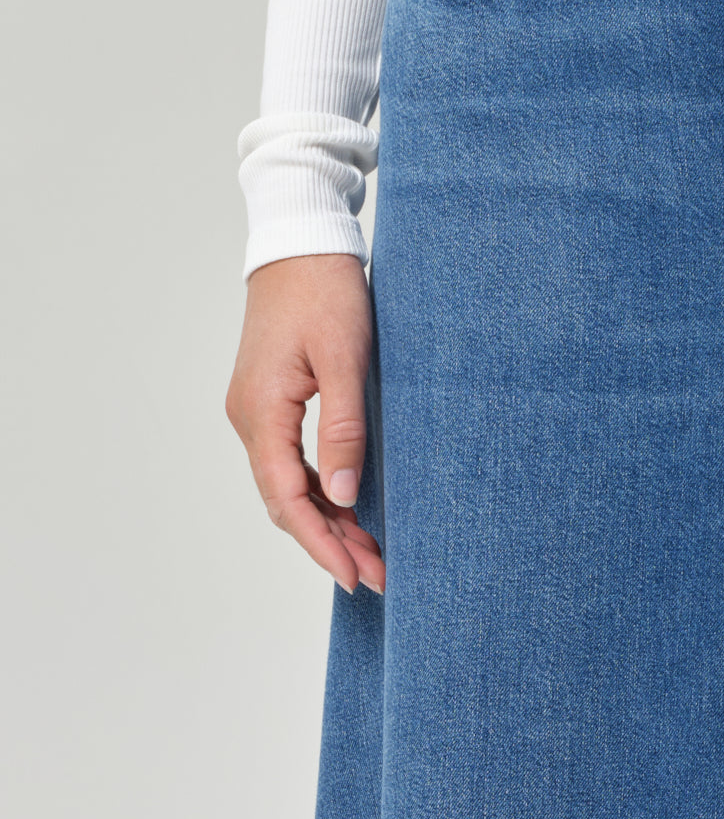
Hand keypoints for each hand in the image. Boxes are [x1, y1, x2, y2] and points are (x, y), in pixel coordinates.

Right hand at [225, 253, 384, 595]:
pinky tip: (349, 506)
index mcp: (261, 412)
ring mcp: (257, 409)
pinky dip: (319, 490)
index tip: (357, 576)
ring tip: (372, 551)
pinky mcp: (271, 399)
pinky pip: (289, 461)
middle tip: (378, 574)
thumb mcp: (344, 357)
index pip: (287, 500)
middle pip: (285, 501)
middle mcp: (249, 418)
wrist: (300, 241)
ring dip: (326, 520)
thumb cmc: (325, 290)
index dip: (321, 545)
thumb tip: (340, 497)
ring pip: (287, 484)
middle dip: (329, 542)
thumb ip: (342, 429)